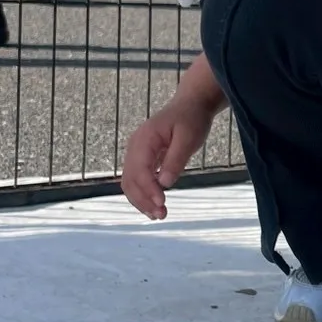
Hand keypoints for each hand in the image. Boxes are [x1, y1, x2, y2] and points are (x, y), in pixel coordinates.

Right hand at [121, 96, 213, 219]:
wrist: (190, 105)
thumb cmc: (191, 119)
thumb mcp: (189, 137)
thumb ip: (176, 159)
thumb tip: (165, 183)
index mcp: (144, 139)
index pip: (140, 169)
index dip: (149, 189)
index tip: (162, 203)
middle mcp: (135, 147)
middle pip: (130, 179)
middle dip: (143, 200)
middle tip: (161, 215)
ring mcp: (136, 153)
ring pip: (130, 183)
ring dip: (141, 201)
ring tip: (158, 215)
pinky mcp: (143, 159)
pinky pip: (137, 180)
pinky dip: (143, 195)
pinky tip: (155, 206)